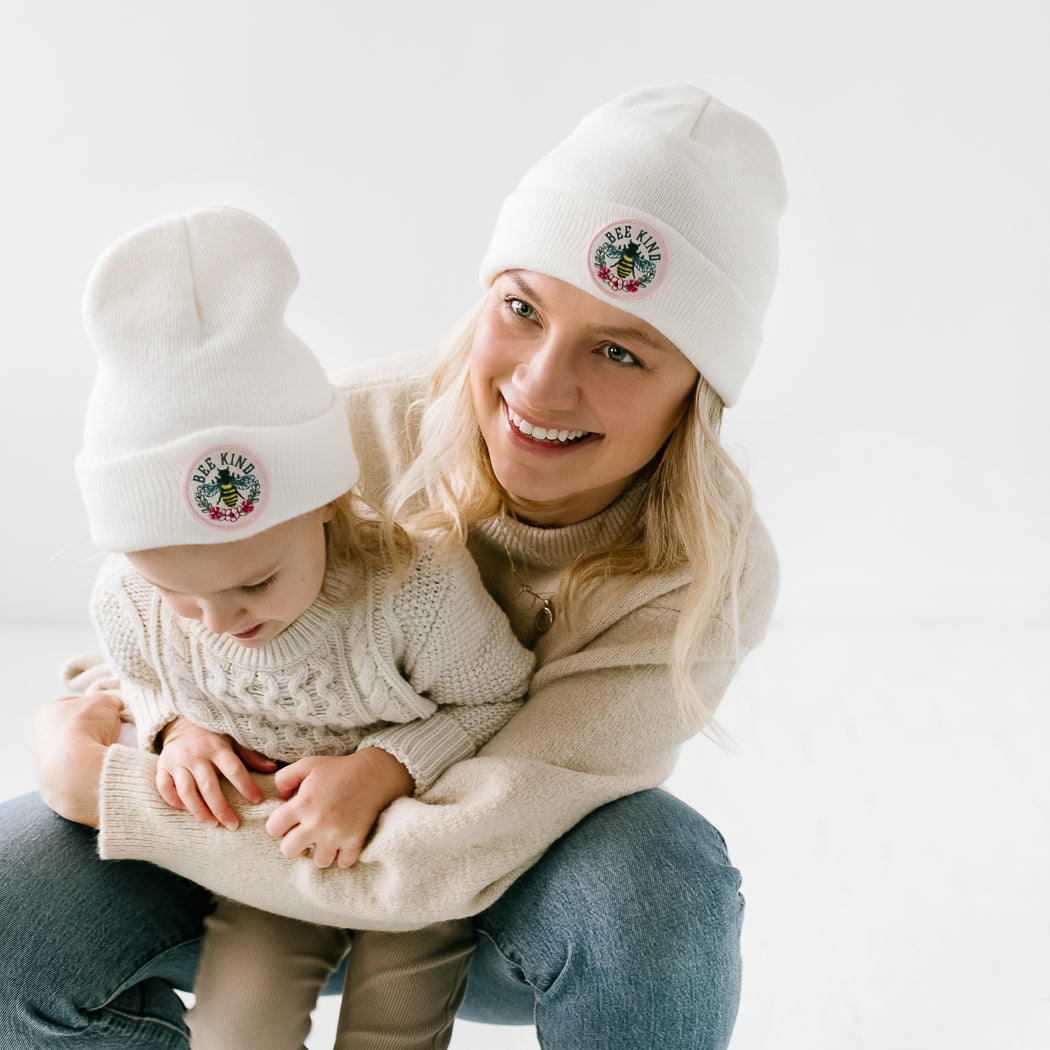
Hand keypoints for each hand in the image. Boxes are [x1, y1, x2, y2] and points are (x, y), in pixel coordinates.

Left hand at [30, 692, 123, 827]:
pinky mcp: (47, 780)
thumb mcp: (107, 702)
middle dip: (84, 730)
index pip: (72, 704)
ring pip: (65, 751)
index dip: (92, 707)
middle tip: (103, 733)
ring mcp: (40, 759)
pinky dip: (81, 769)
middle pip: (66, 728)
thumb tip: (115, 707)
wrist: (77, 767)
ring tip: (100, 753)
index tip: (105, 714)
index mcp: (45, 711)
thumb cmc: (87, 727)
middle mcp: (36, 734)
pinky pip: (69, 770)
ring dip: (81, 751)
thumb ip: (110, 701)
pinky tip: (94, 767)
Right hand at [157, 718, 275, 829]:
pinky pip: (164, 787)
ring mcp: (177, 761)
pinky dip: (173, 801)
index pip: (234, 769)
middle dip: (221, 808)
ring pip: (186, 791)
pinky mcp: (162, 766)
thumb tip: (273, 769)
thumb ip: (250, 756)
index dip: (246, 787)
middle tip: (233, 825)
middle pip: (208, 786)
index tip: (257, 801)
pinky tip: (184, 811)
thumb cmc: (213, 736)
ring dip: (199, 811)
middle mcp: (196, 755)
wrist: (181, 723)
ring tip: (212, 823)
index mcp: (217, 747)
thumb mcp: (233, 741)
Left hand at [266, 748, 414, 868]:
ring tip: (325, 838)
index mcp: (303, 804)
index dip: (278, 825)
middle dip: (294, 843)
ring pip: (318, 861)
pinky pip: (343, 863)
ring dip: (320, 851)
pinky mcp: (355, 841)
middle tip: (304, 833)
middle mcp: (317, 822)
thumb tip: (280, 796)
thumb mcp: (308, 764)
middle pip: (289, 851)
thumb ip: (285, 777)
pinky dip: (342, 856)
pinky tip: (341, 842)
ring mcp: (337, 834)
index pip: (273, 829)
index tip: (289, 821)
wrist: (374, 773)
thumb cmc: (339, 768)